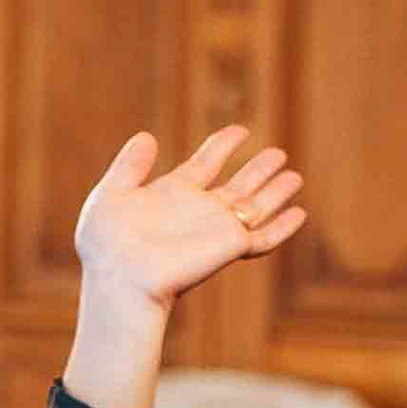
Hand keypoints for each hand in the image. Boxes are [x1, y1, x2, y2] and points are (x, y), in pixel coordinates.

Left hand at [70, 124, 304, 308]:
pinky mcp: (230, 247)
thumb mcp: (111, 194)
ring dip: (276, 192)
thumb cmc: (106, 243)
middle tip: (279, 153)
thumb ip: (129, 166)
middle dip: (258, 169)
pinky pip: (263, 237)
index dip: (223, 145)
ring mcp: (216, 230)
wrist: (119, 277)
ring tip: (294, 176)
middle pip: (237, 185)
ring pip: (256, 207)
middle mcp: (198, 211)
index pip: (206, 163)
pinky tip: (300, 214)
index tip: (240, 130)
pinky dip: (282, 227)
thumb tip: (146, 136)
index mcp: (172, 194)